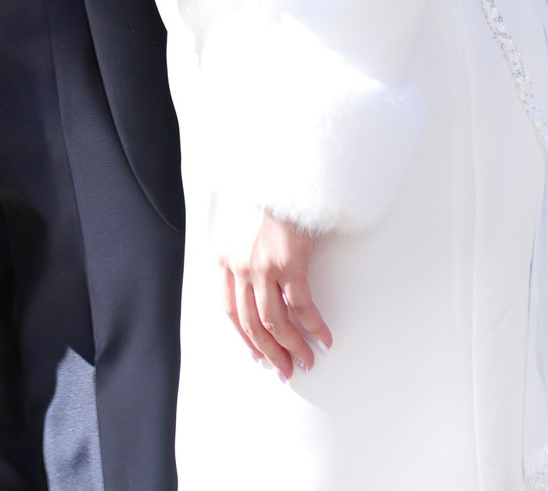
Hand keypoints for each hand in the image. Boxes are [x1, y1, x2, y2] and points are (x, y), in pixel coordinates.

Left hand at [220, 211, 332, 377]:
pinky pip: (301, 307)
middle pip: (253, 323)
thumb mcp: (240, 232)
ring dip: (292, 346)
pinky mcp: (289, 264)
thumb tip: (257, 290)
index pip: (231, 312)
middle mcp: (239, 268)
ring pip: (276, 321)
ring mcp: (262, 267)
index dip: (246, 338)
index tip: (259, 355)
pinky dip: (313, 327)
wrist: (284, 178)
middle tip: (285, 369)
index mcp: (223, 261)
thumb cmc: (267, 202)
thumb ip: (241, 259)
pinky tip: (323, 337)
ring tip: (306, 360)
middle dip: (270, 351)